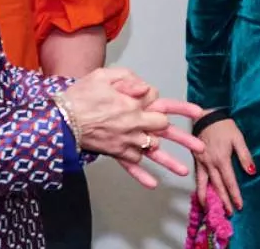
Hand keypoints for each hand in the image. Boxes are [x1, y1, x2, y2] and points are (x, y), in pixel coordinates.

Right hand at [55, 68, 207, 189]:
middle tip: (200, 147)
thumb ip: (128, 79)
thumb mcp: (103, 76)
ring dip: (169, 162)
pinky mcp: (114, 152)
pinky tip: (153, 184)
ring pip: (152, 152)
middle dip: (183, 138)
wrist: (59, 118)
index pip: (163, 107)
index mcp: (133, 105)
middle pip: (164, 132)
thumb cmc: (80, 94)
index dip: (181, 109)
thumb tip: (146, 88)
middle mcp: (133, 125)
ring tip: (184, 171)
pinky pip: (129, 166)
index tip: (198, 113)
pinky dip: (141, 175)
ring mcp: (124, 141)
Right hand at [195, 118, 253, 210]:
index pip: (229, 182)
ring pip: (204, 185)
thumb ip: (244, 156)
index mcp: (222, 159)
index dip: (234, 195)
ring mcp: (201, 163)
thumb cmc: (223, 126)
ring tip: (210, 210)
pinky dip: (199, 189)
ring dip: (207, 199)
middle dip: (223, 201)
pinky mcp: (196, 161)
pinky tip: (202, 195)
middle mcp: (210, 164)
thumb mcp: (238, 138)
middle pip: (217, 187)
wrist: (205, 116)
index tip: (239, 206)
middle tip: (229, 213)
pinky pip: (198, 178)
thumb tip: (251, 172)